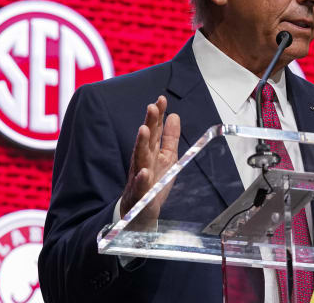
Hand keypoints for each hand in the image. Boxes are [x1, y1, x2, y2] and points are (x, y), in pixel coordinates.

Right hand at [120, 95, 179, 227]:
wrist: (141, 214)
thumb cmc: (153, 183)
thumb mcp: (167, 157)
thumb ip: (169, 138)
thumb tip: (174, 115)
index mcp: (150, 152)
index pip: (154, 130)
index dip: (157, 115)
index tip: (161, 99)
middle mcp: (142, 161)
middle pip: (145, 140)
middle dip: (148, 123)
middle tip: (152, 107)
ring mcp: (139, 178)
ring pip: (139, 159)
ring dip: (141, 144)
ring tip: (143, 130)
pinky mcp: (139, 195)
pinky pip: (139, 187)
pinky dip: (141, 180)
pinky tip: (144, 173)